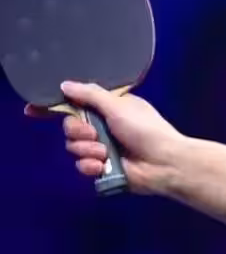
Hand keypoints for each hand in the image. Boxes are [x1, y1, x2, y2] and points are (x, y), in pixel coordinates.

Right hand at [25, 82, 186, 194]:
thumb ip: (90, 95)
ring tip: (106, 153)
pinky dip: (91, 166)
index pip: (77, 103)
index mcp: (110, 107)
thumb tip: (64, 84)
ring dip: (88, 150)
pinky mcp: (102, 168)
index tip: (33, 110)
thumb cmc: (146, 129)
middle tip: (94, 134)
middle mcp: (104, 125)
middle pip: (70, 126)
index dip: (55, 106)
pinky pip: (81, 166)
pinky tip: (103, 166)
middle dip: (78, 131)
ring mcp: (102, 147)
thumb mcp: (118, 106)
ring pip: (73, 147)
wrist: (164, 162)